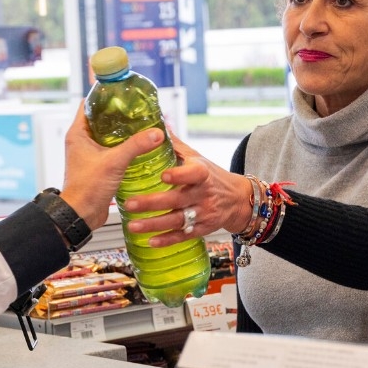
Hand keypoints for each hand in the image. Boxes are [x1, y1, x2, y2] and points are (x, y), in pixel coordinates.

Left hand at [58, 104, 163, 229]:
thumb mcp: (114, 162)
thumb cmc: (87, 188)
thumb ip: (136, 145)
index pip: (87, 105)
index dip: (103, 96)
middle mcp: (81, 141)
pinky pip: (112, 149)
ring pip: (108, 135)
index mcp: (78, 134)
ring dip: (123, 131)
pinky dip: (124, 146)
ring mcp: (89, 154)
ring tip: (141, 125)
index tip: (120, 91)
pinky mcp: (97, 166)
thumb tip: (156, 133)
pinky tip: (139, 146)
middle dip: (118, 113)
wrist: (81, 214)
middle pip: (101, 119)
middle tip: (137, 108)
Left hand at [122, 131, 254, 247]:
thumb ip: (175, 145)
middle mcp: (204, 194)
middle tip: (129, 203)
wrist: (238, 200)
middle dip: (152, 203)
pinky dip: (167, 240)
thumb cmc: (211, 175)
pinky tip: (150, 241)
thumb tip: (155, 125)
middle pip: (177, 200)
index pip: (193, 173)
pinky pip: (183, 236)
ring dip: (154, 224)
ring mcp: (203, 214)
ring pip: (177, 220)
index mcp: (203, 174)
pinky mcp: (202, 229)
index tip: (163, 175)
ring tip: (133, 225)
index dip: (179, 175)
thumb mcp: (197, 157)